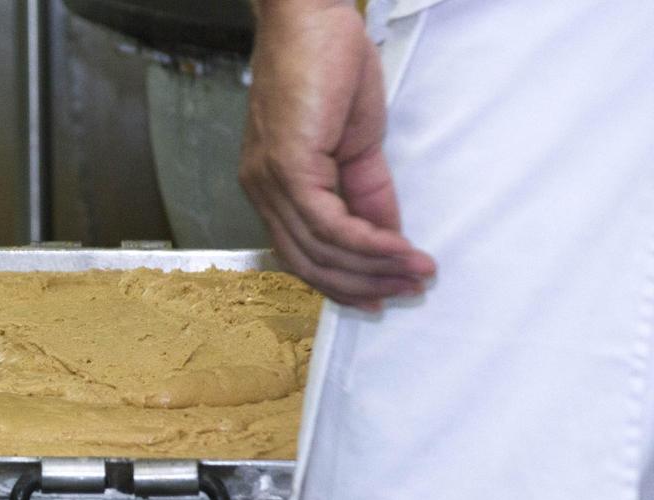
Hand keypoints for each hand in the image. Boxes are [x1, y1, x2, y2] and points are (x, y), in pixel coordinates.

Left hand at [240, 1, 434, 310]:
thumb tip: (386, 238)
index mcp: (272, 188)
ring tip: (416, 274)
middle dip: (362, 285)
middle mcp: (262, 191)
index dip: (344, 281)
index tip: (384, 294)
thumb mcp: (354, 144)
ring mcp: (270, 182)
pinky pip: (329, 226)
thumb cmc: (326, 67)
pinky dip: (369, 245)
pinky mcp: (288, 168)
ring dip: (374, 269)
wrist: (311, 18)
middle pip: (308, 263)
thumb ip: (367, 194)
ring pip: (320, 251)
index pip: (302, 253)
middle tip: (407, 291)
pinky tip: (401, 250)